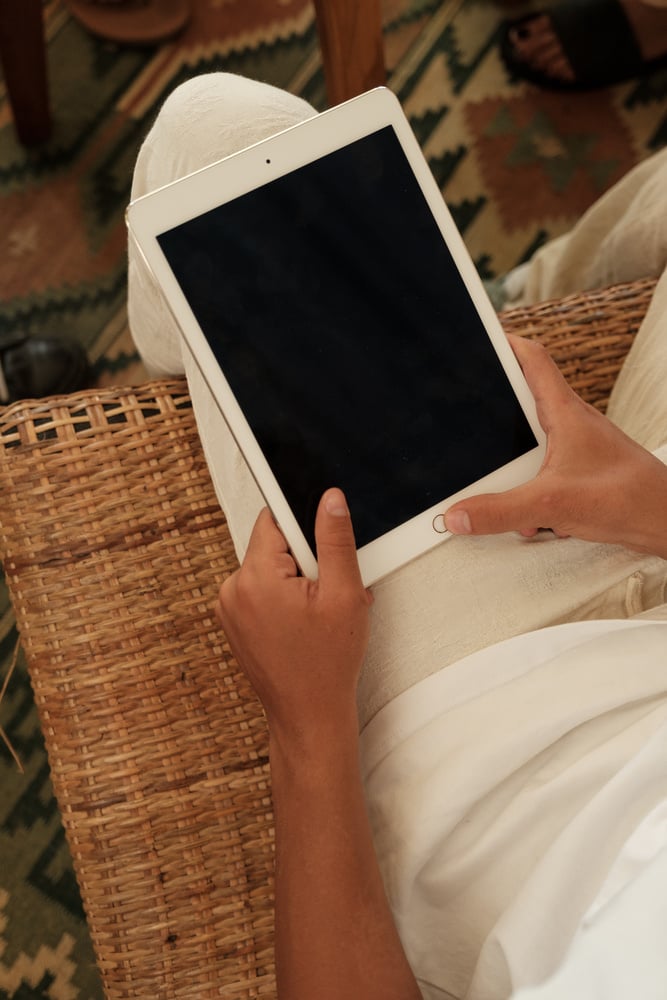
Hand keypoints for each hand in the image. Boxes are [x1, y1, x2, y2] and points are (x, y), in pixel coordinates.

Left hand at [215, 487, 372, 751]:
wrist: (308, 716)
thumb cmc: (327, 665)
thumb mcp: (344, 594)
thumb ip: (335, 539)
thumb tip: (329, 499)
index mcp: (254, 578)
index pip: (274, 520)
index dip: (305, 528)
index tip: (322, 550)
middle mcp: (232, 590)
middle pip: (273, 545)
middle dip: (306, 560)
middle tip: (327, 593)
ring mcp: (229, 609)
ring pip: (269, 569)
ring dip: (297, 581)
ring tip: (318, 613)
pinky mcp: (233, 623)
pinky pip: (261, 591)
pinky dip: (285, 599)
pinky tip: (304, 623)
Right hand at [445, 335, 666, 557]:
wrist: (665, 521)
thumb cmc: (628, 497)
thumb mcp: (551, 503)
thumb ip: (500, 510)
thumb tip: (458, 514)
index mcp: (564, 413)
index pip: (531, 359)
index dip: (504, 344)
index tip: (480, 339)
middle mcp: (571, 425)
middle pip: (524, 404)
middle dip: (496, 417)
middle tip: (469, 415)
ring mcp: (578, 449)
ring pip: (533, 447)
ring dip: (515, 471)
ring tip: (498, 488)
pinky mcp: (583, 474)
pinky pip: (545, 476)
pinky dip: (533, 495)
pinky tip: (531, 520)